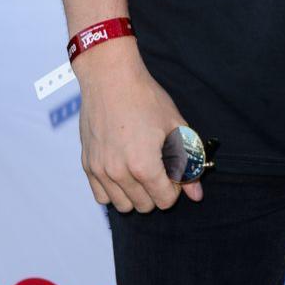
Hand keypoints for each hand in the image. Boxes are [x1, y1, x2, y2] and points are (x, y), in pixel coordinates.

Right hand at [76, 41, 202, 213]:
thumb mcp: (175, 126)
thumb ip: (188, 163)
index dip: (175, 187)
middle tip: (160, 167)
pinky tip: (124, 171)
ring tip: (142, 169)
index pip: (164, 200)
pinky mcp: (88, 165)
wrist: (110, 78)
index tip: (174, 171)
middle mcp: (119, 173)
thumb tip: (196, 193)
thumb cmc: (144, 97)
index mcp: (144, 165)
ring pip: (123, 205)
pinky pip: (101, 196)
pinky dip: (114, 191)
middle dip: (157, 190)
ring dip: (136, 194)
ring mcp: (100, 171)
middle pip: (145, 206)